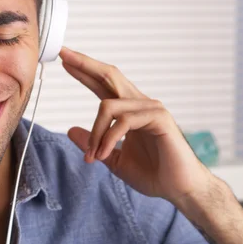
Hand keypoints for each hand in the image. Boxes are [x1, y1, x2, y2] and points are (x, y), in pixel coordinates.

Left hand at [60, 47, 210, 203]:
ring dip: (95, 133)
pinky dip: (108, 139)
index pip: (103, 84)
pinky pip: (123, 121)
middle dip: (85, 64)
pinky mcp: (159, 118)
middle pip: (109, 75)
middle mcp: (140, 104)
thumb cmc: (152, 173)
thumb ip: (93, 143)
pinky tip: (103, 154)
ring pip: (108, 105)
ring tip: (92, 156)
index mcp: (129, 110)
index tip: (65, 59)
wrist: (178, 189)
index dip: (84, 71)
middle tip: (64, 54)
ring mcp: (151, 108)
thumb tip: (70, 130)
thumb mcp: (112, 158)